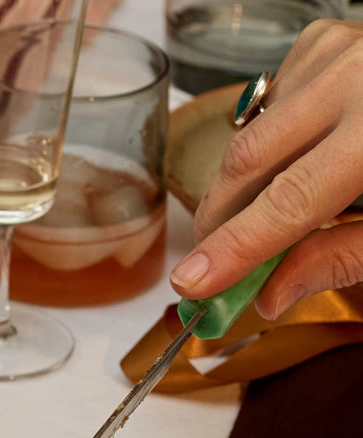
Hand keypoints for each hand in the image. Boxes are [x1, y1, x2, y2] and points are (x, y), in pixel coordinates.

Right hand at [169, 19, 362, 318]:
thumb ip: (341, 259)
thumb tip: (270, 295)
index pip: (290, 201)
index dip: (235, 248)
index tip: (191, 283)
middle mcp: (355, 78)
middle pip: (250, 164)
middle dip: (221, 221)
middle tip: (209, 264)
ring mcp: (335, 53)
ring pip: (250, 135)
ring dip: (243, 185)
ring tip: (263, 213)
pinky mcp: (322, 43)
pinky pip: (266, 105)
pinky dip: (268, 141)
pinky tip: (294, 157)